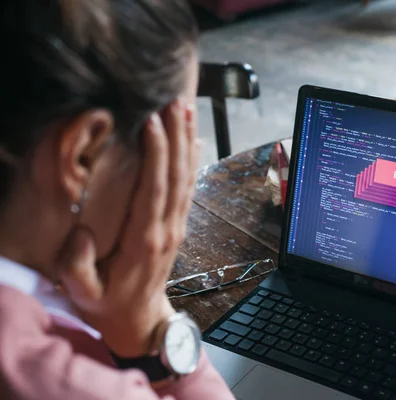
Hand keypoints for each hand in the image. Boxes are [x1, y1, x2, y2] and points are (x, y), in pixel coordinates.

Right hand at [57, 99, 200, 356]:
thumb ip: (78, 265)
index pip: (154, 189)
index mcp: (143, 240)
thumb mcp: (82, 291)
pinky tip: (195, 140)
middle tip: (174, 102)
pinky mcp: (178, 225)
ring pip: (186, 178)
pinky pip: (189, 189)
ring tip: (186, 110)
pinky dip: (193, 162)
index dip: (157, 155)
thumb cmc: (106, 302)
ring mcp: (176, 226)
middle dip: (176, 137)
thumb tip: (83, 235)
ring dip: (187, 142)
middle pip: (176, 176)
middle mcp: (166, 229)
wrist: (138, 318)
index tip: (154, 122)